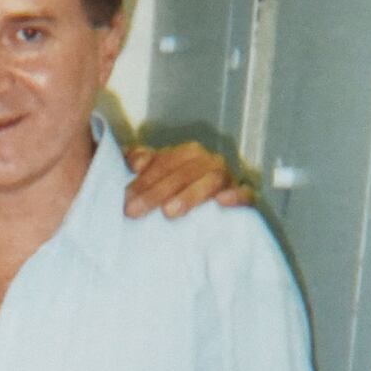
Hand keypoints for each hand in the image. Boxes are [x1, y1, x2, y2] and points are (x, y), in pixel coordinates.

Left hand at [123, 141, 254, 219]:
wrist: (213, 214)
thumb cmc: (177, 195)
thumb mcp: (157, 178)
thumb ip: (143, 163)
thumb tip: (132, 160)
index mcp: (187, 155)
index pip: (165, 161)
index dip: (144, 178)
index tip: (125, 196)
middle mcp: (208, 162)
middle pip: (183, 172)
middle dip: (156, 191)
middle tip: (133, 210)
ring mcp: (227, 179)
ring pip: (210, 180)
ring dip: (189, 195)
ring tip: (168, 212)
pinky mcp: (246, 198)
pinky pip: (246, 194)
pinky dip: (236, 196)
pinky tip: (222, 202)